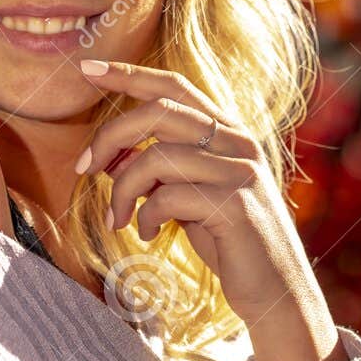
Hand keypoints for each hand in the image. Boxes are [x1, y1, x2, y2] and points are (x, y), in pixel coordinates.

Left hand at [76, 58, 346, 360]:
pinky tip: (150, 235)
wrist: (276, 293)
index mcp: (227, 132)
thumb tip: (106, 155)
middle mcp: (238, 141)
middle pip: (158, 111)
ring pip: (156, 157)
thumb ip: (156, 172)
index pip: (174, 86)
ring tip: (118, 220)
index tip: (86, 67)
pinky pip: (168, 196)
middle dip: (109, 137)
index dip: (128, 73)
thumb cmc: (229, 244)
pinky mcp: (234, 205)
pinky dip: (146, 217)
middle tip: (83, 168)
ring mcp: (239, 171)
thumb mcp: (186, 199)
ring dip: (123, 191)